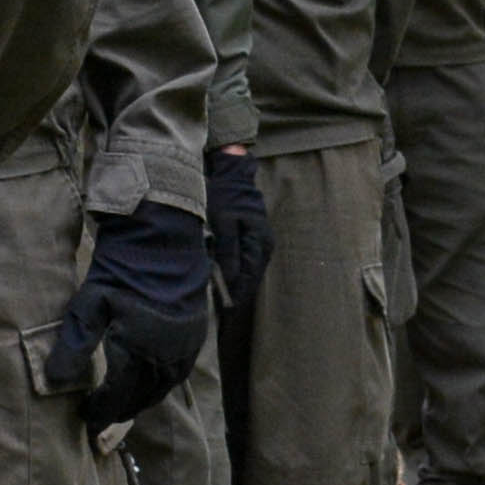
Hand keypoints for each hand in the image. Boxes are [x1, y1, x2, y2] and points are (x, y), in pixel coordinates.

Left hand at [47, 201, 212, 430]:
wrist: (162, 240)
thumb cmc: (119, 269)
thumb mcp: (89, 304)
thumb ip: (74, 346)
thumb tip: (53, 381)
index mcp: (136, 350)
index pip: (116, 397)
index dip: (99, 412)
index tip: (85, 418)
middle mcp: (163, 356)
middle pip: (139, 398)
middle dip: (118, 411)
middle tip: (99, 418)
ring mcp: (183, 348)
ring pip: (161, 389)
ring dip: (140, 401)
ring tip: (121, 406)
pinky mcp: (194, 337)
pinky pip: (177, 374)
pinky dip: (160, 385)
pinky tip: (147, 383)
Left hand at [204, 150, 274, 329]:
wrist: (233, 174)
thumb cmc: (225, 197)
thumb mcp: (223, 223)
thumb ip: (228, 252)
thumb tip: (230, 280)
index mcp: (259, 242)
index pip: (248, 278)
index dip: (236, 295)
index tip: (224, 311)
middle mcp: (264, 244)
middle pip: (251, 277)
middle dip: (237, 293)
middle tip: (221, 310)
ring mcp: (261, 241)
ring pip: (250, 271)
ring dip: (237, 284)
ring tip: (222, 298)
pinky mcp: (254, 237)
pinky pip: (247, 261)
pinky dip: (238, 271)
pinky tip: (227, 278)